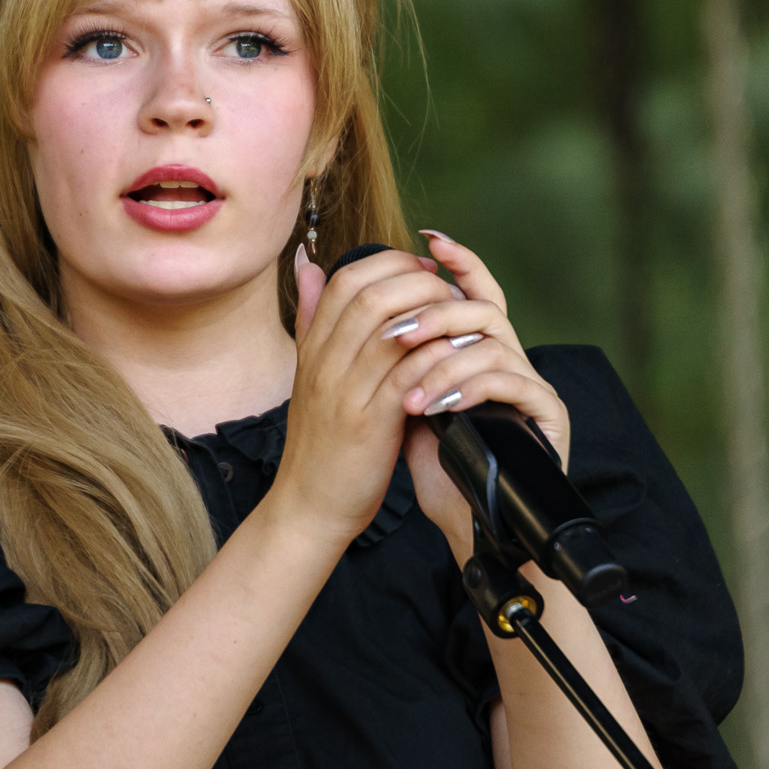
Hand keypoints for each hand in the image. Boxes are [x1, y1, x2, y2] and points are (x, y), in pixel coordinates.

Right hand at [272, 242, 465, 544]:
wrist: (309, 504)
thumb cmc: (320, 441)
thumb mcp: (309, 374)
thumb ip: (312, 320)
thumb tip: (309, 267)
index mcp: (312, 348)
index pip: (345, 280)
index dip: (388, 263)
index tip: (421, 268)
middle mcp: (324, 363)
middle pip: (370, 294)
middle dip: (416, 281)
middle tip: (446, 288)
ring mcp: (345, 391)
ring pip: (389, 328)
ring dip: (433, 314)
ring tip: (459, 317)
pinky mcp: (370, 422)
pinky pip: (406, 374)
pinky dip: (435, 356)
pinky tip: (458, 354)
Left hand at [391, 232, 571, 563]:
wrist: (469, 525)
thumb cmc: (438, 465)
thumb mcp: (403, 400)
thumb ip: (386, 352)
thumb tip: (342, 296)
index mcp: (483, 352)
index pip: (477, 290)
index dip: (460, 261)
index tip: (428, 239)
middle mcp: (514, 361)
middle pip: (486, 308)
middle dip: (438, 312)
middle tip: (397, 330)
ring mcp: (534, 386)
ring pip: (494, 343)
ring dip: (444, 360)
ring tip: (407, 390)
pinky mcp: (549, 415)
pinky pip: (511, 384)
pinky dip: (469, 388)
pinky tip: (436, 406)